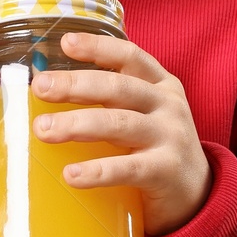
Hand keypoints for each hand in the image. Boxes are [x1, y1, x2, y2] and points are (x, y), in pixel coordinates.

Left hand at [32, 31, 212, 235]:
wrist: (197, 193)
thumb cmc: (155, 146)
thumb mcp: (142, 113)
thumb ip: (109, 99)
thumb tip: (45, 92)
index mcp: (159, 84)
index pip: (129, 56)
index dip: (98, 47)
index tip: (65, 42)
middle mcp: (167, 105)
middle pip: (117, 87)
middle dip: (75, 85)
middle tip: (39, 87)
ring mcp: (170, 137)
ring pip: (119, 124)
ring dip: (77, 124)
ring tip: (43, 130)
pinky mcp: (167, 172)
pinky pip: (128, 168)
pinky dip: (98, 171)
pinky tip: (71, 174)